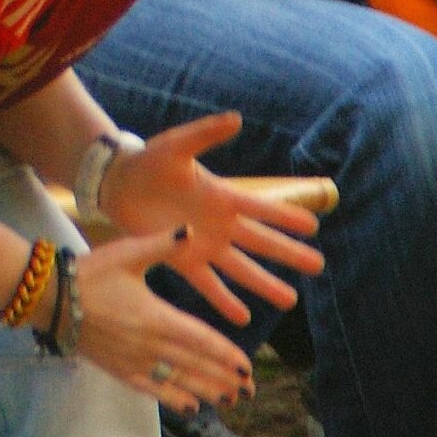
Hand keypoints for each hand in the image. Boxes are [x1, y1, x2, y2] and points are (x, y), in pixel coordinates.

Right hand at [73, 226, 259, 413]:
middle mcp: (149, 345)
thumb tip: (191, 229)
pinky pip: (152, 390)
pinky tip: (191, 407)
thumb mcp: (127, 253)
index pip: (201, 341)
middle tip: (249, 390)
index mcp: (156, 317)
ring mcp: (134, 361)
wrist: (51, 299)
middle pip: (195, 366)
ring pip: (178, 381)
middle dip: (224, 378)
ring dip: (206, 391)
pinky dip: (173, 399)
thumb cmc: (90, 274)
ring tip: (230, 400)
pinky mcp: (119, 370)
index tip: (247, 367)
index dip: (226, 355)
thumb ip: (162, 245)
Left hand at [99, 112, 326, 325]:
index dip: (285, 217)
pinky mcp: (180, 259)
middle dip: (288, 254)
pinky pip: (207, 283)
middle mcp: (219, 223)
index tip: (313, 226)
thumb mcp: (177, 145)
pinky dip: (223, 300)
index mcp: (222, 195)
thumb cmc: (150, 161)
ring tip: (289, 301)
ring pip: (240, 268)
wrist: (119, 183)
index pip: (261, 208)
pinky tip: (243, 317)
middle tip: (317, 267)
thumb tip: (236, 119)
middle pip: (260, 242)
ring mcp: (202, 244)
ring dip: (264, 284)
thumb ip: (205, 134)